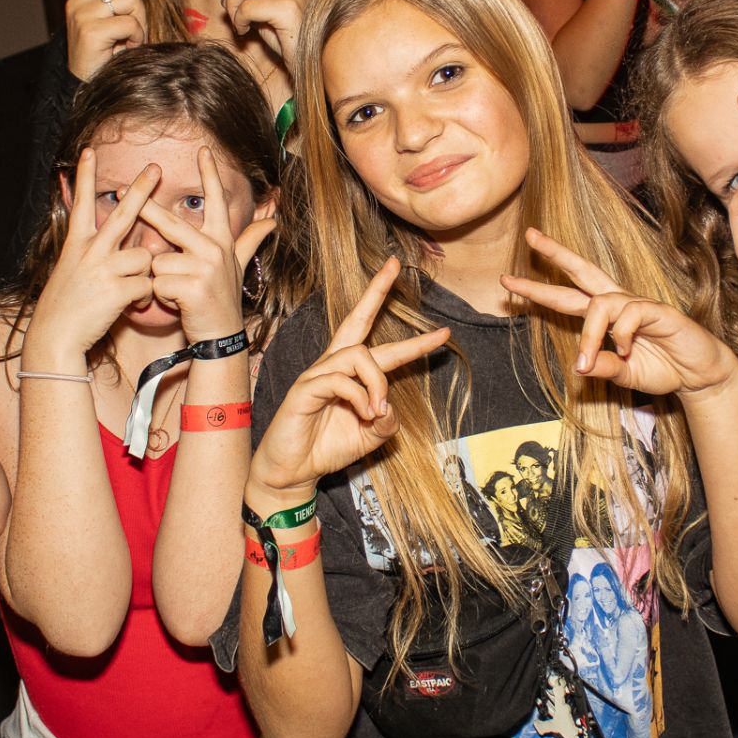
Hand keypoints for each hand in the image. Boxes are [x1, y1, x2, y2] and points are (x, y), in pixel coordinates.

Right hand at [26, 153, 157, 367]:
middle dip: (141, 190)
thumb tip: (127, 246)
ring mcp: (103, 268)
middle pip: (122, 214)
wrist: (55, 336)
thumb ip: (96, 254)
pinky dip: (143, 299)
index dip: (85, 176)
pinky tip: (127, 307)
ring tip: (125, 292)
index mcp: (77, 244)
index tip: (89, 151)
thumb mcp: (73, 270)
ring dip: (143, 276)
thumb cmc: (68, 305)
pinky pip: (147, 286)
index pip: (81, 203)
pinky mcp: (116, 289)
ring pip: (145, 257)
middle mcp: (90, 251)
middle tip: (156, 168)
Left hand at [144, 147, 277, 342]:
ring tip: (177, 291)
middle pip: (170, 223)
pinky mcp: (191, 287)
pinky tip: (176, 303)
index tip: (203, 150)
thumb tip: (273, 219)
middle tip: (120, 188)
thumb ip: (250, 240)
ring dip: (160, 279)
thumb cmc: (222, 298)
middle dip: (145, 208)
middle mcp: (213, 249)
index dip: (210, 175)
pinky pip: (157, 282)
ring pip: (158, 261)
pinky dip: (159, 296)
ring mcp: (203, 268)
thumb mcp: (238, 266)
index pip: (215, 201)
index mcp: (221, 240)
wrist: (221, 336)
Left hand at [220, 0, 314, 87]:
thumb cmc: (293, 47)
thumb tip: (224, 2)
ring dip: (232, 4)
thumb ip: (253, 3)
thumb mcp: (269, 20)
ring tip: (240, 24)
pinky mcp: (288, 5)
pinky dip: (239, 20)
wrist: (313, 72)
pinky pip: (245, 5)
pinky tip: (248, 33)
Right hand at [249, 258, 450, 502]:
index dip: (415, 342)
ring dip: (377, 382)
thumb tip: (389, 404)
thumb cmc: (327, 449)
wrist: (292, 472)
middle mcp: (334, 366)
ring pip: (358, 354)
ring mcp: (318, 374)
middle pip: (356, 319)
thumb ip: (387, 419)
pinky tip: (364, 414)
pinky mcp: (305, 388)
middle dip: (375, 291)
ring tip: (377, 410)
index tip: (444, 333)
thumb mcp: (371, 436)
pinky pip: (340, 379)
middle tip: (393, 266)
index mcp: (352, 375)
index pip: (385, 349)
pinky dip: (359, 396)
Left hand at [500, 228, 737, 398]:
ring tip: (585, 360)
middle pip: (582, 270)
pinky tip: (626, 350)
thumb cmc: (663, 369)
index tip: (508, 283)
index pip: (566, 297)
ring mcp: (638, 303)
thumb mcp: (624, 376)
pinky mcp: (658, 310)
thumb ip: (602, 369)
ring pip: (600, 303)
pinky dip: (620, 335)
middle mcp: (618, 302)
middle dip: (555, 253)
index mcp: (606, 316)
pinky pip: (629, 314)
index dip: (538, 289)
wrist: (700, 374)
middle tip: (530, 236)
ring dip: (588, 335)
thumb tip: (578, 367)